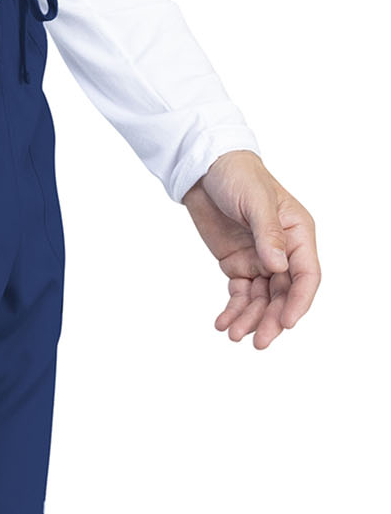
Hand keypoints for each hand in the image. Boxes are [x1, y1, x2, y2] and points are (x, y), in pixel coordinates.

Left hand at [182, 152, 319, 348]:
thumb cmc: (238, 176)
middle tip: (259, 342)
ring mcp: (260, 260)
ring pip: (261, 300)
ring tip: (233, 334)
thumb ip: (268, 234)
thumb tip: (278, 265)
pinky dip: (232, 310)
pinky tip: (222, 323)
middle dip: (272, 319)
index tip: (286, 322)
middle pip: (284, 294)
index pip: (306, 275)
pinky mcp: (238, 265)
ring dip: (250, 319)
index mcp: (298, 234)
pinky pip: (240, 294)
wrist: (206, 171)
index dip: (299, 301)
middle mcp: (283, 250)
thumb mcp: (255, 201)